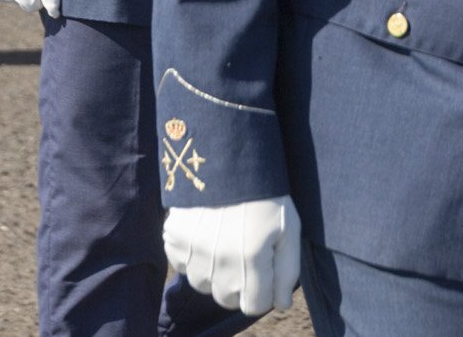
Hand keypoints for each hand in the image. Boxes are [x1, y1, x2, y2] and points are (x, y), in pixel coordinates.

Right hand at [163, 198, 302, 315]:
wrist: (228, 157)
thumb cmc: (266, 194)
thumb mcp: (289, 228)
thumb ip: (288, 270)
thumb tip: (281, 304)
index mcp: (251, 259)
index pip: (254, 306)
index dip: (263, 292)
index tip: (266, 271)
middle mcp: (219, 261)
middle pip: (227, 298)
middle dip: (240, 284)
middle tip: (246, 253)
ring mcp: (192, 251)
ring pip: (203, 284)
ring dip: (215, 271)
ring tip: (226, 240)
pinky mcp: (173, 238)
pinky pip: (182, 266)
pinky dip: (193, 257)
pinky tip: (206, 234)